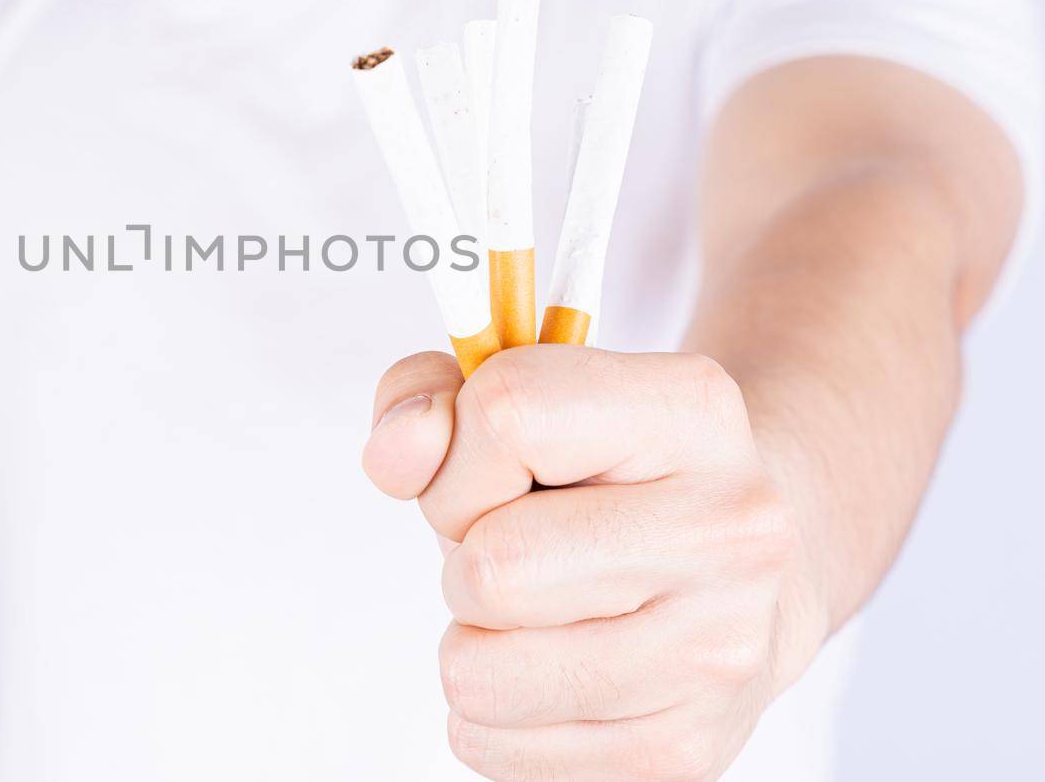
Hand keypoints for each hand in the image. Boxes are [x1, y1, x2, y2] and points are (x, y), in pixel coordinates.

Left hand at [364, 346, 828, 781]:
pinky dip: (491, 710)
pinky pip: (489, 744)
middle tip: (522, 547)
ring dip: (473, 638)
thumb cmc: (604, 481)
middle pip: (491, 566)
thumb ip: (425, 394)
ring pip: (478, 672)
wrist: (743, 578)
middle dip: (465, 556)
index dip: (461, 450)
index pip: (507, 413)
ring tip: (538, 606)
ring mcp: (716, 652)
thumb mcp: (518, 397)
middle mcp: (730, 531)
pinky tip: (553, 664)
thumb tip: (396, 452)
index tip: (496, 468)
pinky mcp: (683, 751)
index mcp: (693, 411)